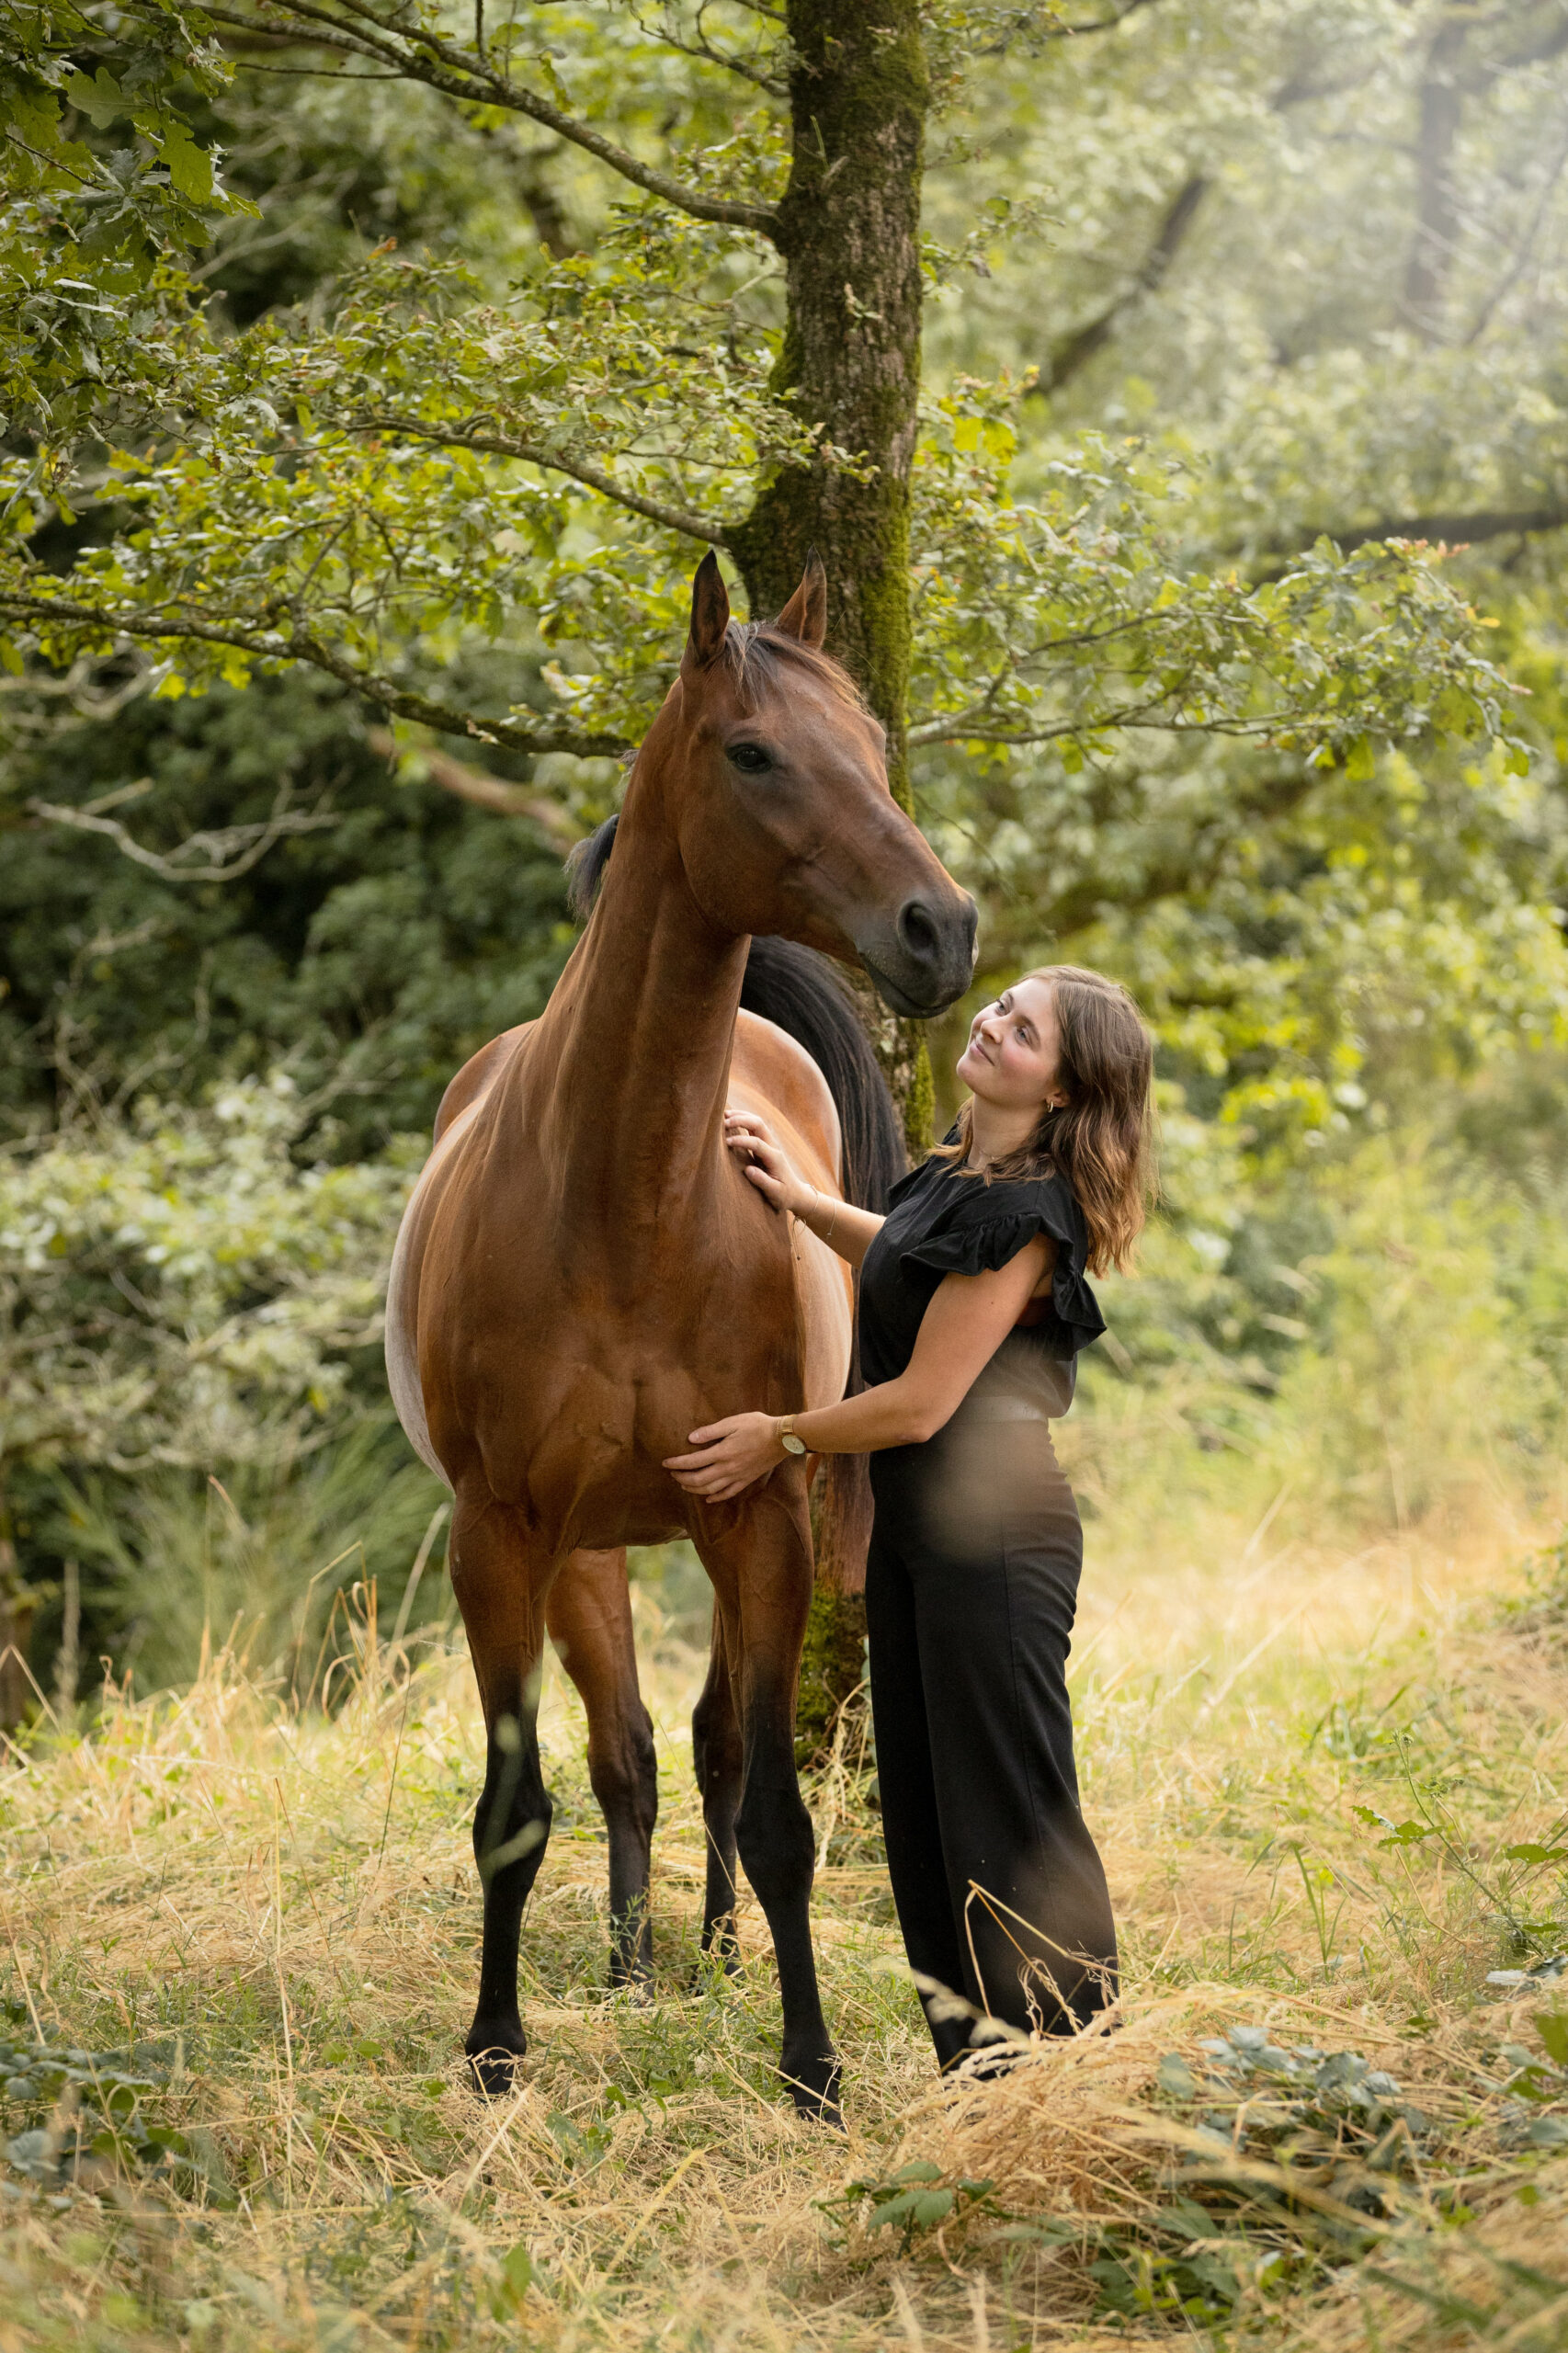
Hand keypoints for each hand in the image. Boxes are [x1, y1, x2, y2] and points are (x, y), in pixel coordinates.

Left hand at [665, 1412, 785, 1500]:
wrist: (782, 1438)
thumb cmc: (758, 1426)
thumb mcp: (733, 1422)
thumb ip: (711, 1432)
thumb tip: (691, 1439)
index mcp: (722, 1452)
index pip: (693, 1462)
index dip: (677, 1464)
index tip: (666, 1463)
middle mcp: (728, 1468)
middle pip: (698, 1480)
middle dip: (682, 1478)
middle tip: (673, 1474)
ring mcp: (737, 1476)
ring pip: (710, 1490)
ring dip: (694, 1489)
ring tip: (684, 1485)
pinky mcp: (746, 1480)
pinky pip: (728, 1493)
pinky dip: (715, 1497)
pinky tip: (708, 1497)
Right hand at [724, 1108, 809, 1215]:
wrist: (795, 1193)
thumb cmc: (784, 1195)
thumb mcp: (775, 1193)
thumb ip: (762, 1181)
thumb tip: (747, 1170)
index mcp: (775, 1158)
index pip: (757, 1143)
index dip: (741, 1141)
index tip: (727, 1143)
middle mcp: (773, 1147)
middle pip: (759, 1124)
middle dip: (741, 1120)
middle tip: (724, 1121)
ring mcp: (769, 1145)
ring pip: (757, 1123)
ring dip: (742, 1116)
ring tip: (724, 1114)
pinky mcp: (765, 1146)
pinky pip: (754, 1129)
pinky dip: (743, 1121)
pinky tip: (731, 1120)